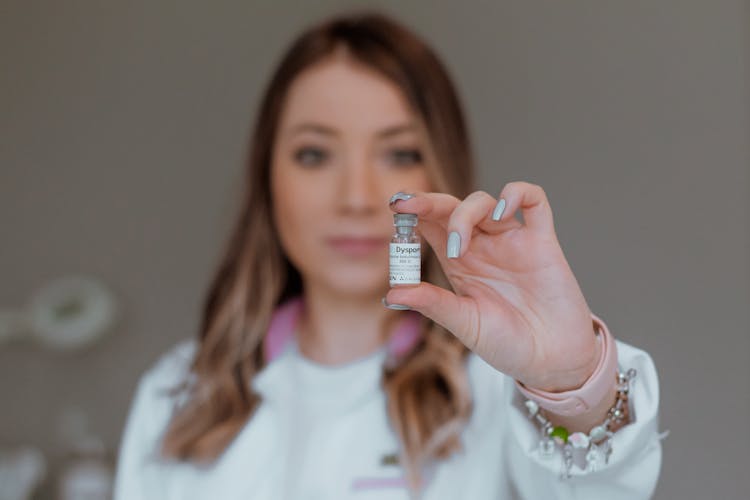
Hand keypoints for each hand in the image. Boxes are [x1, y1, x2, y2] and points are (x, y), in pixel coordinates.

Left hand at [384, 182, 598, 391]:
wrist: (551, 362)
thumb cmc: (508, 345)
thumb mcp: (465, 325)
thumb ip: (433, 304)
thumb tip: (392, 293)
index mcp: (458, 264)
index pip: (431, 226)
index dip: (413, 213)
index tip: (395, 207)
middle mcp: (482, 247)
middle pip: (452, 207)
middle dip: (429, 202)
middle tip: (407, 205)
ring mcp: (512, 241)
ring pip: (485, 202)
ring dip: (465, 213)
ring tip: (459, 245)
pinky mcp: (543, 242)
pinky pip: (534, 201)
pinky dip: (517, 194)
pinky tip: (503, 211)